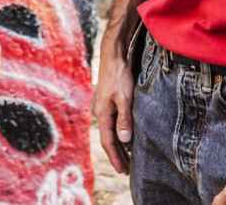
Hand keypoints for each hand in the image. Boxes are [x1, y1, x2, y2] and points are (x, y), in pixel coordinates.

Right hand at [91, 37, 135, 173]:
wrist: (113, 54)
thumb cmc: (120, 75)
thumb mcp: (125, 98)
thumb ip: (124, 119)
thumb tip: (123, 141)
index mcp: (102, 113)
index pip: (108, 142)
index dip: (116, 158)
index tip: (123, 171)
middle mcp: (99, 111)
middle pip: (107, 138)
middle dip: (117, 155)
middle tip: (126, 170)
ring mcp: (101, 106)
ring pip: (109, 130)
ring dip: (117, 144)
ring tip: (126, 157)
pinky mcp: (106, 100)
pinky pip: (111, 122)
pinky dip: (117, 132)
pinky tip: (124, 134)